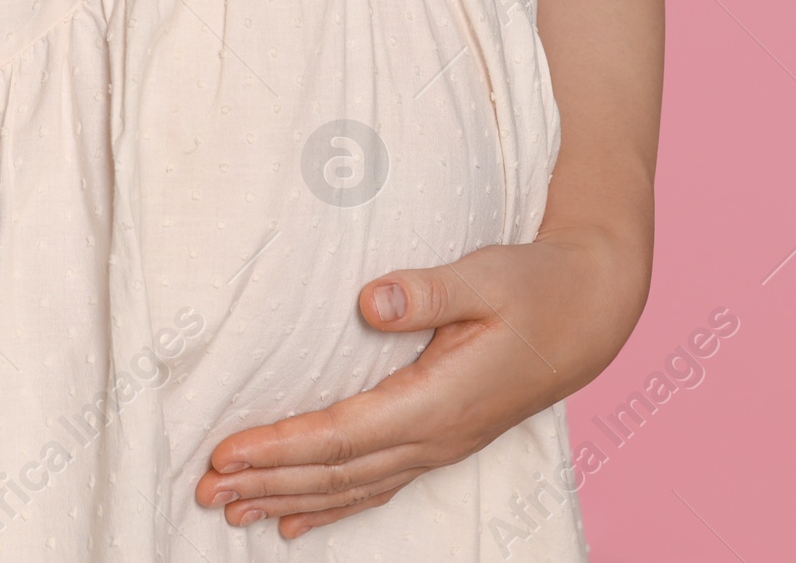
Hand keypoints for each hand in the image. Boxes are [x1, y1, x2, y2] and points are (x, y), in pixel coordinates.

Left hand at [195, 226, 650, 536]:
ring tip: (231, 509)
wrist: (591, 312)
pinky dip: (330, 506)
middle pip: (336, 473)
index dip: (281, 447)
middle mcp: (434, 437)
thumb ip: (428, 290)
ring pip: (351, 488)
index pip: (341, 436)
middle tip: (204, 490)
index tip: (226, 451)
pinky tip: (294, 520)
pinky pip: (375, 485)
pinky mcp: (441, 440)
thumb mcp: (486, 275)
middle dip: (268, 482)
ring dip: (289, 498)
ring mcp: (439, 446)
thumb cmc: (536, 286)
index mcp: (438, 402)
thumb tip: (369, 300)